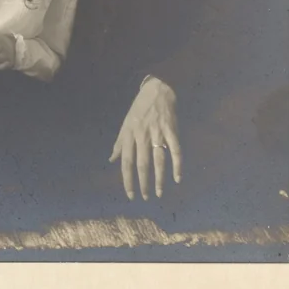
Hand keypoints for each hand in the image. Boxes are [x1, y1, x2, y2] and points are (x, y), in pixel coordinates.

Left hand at [109, 77, 181, 200]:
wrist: (157, 90)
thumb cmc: (139, 109)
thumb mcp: (125, 124)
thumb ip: (119, 143)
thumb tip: (111, 159)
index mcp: (128, 134)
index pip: (126, 161)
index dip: (127, 179)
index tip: (130, 194)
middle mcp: (141, 135)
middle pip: (141, 163)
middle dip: (143, 183)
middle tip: (145, 197)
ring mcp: (157, 133)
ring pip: (158, 160)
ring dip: (159, 179)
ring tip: (159, 193)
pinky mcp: (171, 131)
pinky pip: (175, 151)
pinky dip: (177, 166)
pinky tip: (177, 178)